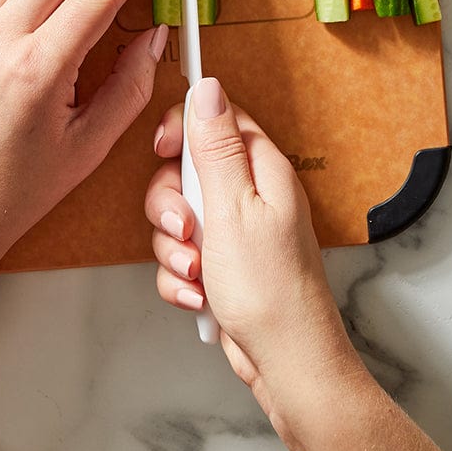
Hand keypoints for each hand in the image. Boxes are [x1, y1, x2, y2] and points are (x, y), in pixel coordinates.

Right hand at [144, 79, 357, 419]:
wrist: (287, 364)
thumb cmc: (270, 290)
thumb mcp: (233, 208)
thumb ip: (215, 146)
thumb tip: (207, 87)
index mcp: (261, 169)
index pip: (216, 119)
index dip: (183, 130)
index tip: (164, 151)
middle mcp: (251, 195)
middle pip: (186, 171)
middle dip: (170, 204)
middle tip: (185, 229)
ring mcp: (236, 233)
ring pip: (178, 218)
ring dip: (174, 249)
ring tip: (196, 273)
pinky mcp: (222, 267)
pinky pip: (181, 257)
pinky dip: (181, 279)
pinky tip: (198, 298)